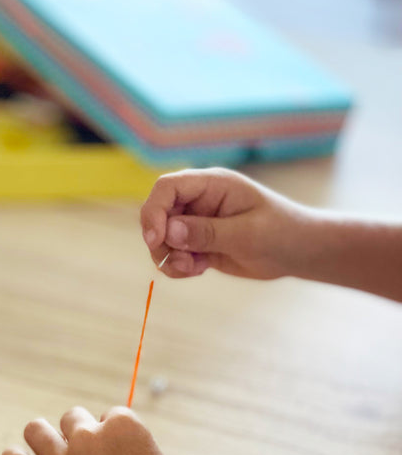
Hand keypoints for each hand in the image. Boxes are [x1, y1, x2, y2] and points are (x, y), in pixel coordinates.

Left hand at [2, 407, 211, 454]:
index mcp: (122, 426)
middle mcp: (89, 436)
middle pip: (72, 418)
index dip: (109, 435)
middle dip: (78, 435)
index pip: (108, 415)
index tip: (112, 454)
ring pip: (36, 430)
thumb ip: (129, 448)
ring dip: (42, 438)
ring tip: (49, 453)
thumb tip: (111, 445)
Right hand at [140, 168, 304, 279]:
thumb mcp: (246, 234)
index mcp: (211, 185)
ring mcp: (196, 221)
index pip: (167, 188)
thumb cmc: (282, 234)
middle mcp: (198, 200)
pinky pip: (172, 253)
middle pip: (158, 214)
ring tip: (193, 268)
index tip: (156, 240)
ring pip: (162, 237)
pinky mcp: (197, 242)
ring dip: (169, 257)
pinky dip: (177, 266)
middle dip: (161, 241)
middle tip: (182, 263)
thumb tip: (169, 232)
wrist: (299, 252)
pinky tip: (199, 269)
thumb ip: (207, 232)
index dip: (154, 211)